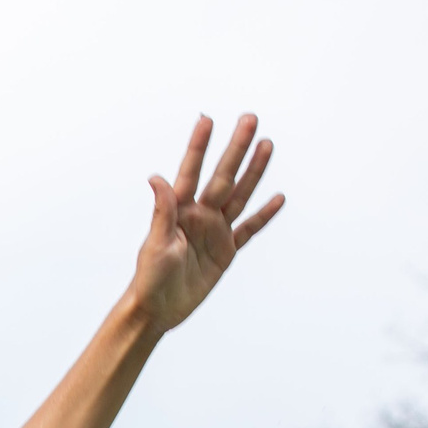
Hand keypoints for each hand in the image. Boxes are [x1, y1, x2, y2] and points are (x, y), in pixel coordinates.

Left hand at [129, 114, 282, 333]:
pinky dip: (263, 215)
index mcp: (179, 211)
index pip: (191, 171)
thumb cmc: (150, 277)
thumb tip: (156, 178)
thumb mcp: (156, 244)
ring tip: (267, 145)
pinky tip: (277, 198)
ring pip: (240, 195)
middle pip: (223, 176)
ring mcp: (215, 231)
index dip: (199, 146)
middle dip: (236, 148)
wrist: (158, 308)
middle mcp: (200, 215)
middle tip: (250, 119)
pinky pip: (249, 229)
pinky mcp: (226, 251)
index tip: (207, 119)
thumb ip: (162, 211)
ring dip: (254, 171)